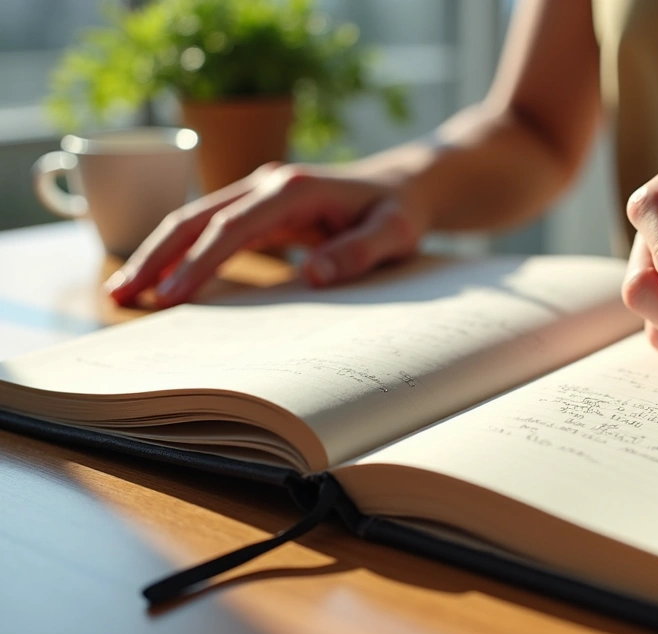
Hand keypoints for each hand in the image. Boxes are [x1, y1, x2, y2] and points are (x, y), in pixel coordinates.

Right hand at [105, 162, 425, 306]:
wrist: (405, 186)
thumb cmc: (400, 213)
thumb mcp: (396, 234)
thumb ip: (360, 252)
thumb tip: (314, 275)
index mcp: (296, 189)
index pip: (233, 228)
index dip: (198, 263)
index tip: (169, 297)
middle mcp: (269, 183)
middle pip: (196, 218)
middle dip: (156, 256)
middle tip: (121, 296)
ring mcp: (260, 193)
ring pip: (194, 220)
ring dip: (158, 253)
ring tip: (124, 292)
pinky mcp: (259, 208)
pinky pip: (211, 230)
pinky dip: (181, 253)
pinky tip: (161, 280)